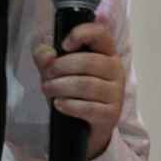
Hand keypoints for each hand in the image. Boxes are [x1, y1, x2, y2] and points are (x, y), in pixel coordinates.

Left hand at [34, 21, 124, 160]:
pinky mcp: (111, 114)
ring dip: (61, 87)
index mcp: (105, 52)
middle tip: (47, 74)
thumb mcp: (55, 70)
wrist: (82, 127)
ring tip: (48, 89)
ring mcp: (115, 93)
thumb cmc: (72, 92)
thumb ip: (45, 57)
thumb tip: (47, 54)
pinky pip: (90, 108)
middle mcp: (115, 70)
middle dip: (62, 67)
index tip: (64, 45)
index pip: (101, 33)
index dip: (82, 33)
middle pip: (90, 62)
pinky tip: (59, 104)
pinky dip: (70, 105)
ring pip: (88, 85)